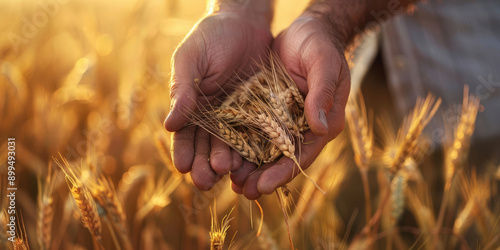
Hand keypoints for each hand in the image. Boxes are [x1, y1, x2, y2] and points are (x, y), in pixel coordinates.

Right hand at [164, 11, 271, 190]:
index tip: (183, 167)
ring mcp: (236, 115)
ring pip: (230, 144)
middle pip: (206, 146)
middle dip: (204, 165)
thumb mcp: (192, 59)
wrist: (246, 21)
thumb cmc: (212, 36)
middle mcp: (213, 114)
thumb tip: (169, 125)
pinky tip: (250, 162)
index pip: (185, 135)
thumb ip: (182, 90)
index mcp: (192, 104)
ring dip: (226, 161)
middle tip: (206, 182)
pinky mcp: (258, 111)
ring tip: (227, 174)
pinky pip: (254, 133)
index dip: (183, 152)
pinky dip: (251, 148)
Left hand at [231, 15, 350, 198]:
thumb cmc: (321, 46)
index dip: (283, 172)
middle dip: (262, 176)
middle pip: (281, 158)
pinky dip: (240, 143)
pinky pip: (252, 129)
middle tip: (243, 192)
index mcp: (322, 123)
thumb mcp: (325, 65)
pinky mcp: (266, 109)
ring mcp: (283, 119)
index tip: (263, 186)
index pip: (302, 154)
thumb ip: (322, 94)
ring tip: (230, 182)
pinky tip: (224, 154)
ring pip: (264, 148)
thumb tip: (321, 127)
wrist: (307, 30)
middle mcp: (302, 126)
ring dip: (249, 166)